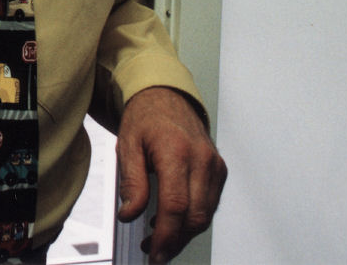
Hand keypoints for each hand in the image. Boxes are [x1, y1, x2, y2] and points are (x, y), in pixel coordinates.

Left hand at [116, 86, 227, 263]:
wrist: (167, 97)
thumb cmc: (146, 118)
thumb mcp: (127, 145)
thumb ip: (131, 181)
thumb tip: (130, 214)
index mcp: (176, 150)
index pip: (175, 204)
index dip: (165, 234)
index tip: (154, 251)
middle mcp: (202, 158)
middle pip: (195, 215)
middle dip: (175, 240)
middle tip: (154, 252)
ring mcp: (214, 164)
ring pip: (206, 214)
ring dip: (184, 233)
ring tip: (159, 240)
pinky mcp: (219, 170)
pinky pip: (210, 203)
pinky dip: (194, 218)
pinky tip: (173, 222)